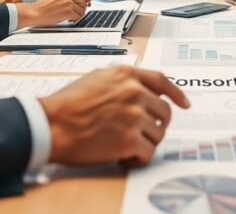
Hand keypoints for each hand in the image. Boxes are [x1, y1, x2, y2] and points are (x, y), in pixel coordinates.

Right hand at [16, 0, 87, 26]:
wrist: (35, 12)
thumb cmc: (43, 6)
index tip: (79, 2)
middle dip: (82, 5)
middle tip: (77, 11)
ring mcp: (69, 2)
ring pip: (82, 8)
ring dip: (79, 13)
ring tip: (72, 16)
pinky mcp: (69, 11)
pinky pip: (79, 16)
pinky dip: (76, 19)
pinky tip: (70, 19)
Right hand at [39, 66, 190, 166]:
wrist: (51, 125)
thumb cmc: (67, 105)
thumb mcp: (96, 78)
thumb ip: (121, 81)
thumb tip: (138, 87)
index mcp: (126, 75)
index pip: (162, 81)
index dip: (176, 93)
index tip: (184, 103)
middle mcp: (134, 93)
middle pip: (164, 112)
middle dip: (155, 125)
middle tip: (141, 133)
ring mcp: (134, 116)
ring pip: (158, 134)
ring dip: (145, 143)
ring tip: (126, 146)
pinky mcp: (130, 140)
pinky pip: (148, 153)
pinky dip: (138, 159)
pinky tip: (125, 158)